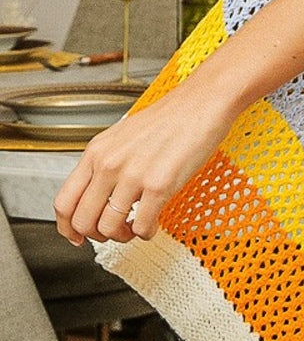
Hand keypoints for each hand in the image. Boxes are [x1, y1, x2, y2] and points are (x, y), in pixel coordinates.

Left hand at [53, 85, 237, 246]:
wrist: (201, 104)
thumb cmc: (169, 119)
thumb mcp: (122, 136)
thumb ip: (105, 163)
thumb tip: (98, 196)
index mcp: (96, 152)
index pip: (64, 202)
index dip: (67, 227)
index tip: (76, 236)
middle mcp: (109, 164)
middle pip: (83, 221)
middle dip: (97, 235)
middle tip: (113, 232)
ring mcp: (133, 175)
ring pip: (108, 228)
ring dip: (122, 236)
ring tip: (135, 227)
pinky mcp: (159, 185)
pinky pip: (141, 226)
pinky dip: (146, 233)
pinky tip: (154, 223)